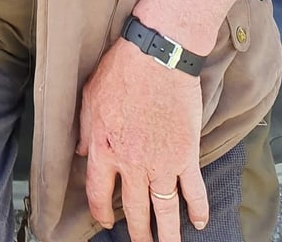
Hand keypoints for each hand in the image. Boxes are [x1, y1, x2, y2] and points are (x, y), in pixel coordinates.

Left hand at [77, 38, 208, 241]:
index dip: (100, 211)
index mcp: (104, 147)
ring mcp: (161, 162)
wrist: (158, 57)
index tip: (106, 222)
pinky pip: (193, 190)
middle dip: (137, 232)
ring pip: (163, 209)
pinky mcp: (186, 155)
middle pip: (133, 209)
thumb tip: (81, 152)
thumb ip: (85, 129)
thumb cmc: (122, 70)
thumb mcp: (90, 96)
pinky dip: (198, 209)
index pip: (98, 191)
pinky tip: (200, 222)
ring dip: (166, 233)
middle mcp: (132, 162)